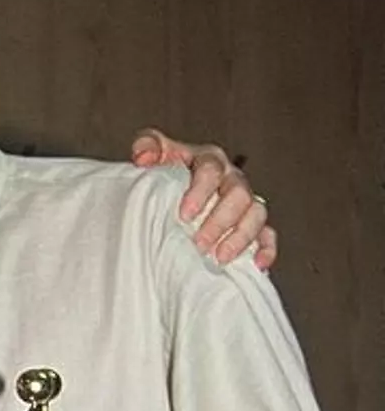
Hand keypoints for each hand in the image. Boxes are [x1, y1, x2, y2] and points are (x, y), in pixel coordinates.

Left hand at [131, 129, 276, 269]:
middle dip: (219, 221)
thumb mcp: (152, 154)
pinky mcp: (251, 224)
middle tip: (198, 243)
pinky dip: (266, 249)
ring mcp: (245, 202)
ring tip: (219, 257)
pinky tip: (257, 264)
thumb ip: (146, 146)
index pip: (211, 170)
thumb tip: (144, 158)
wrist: (166, 194)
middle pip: (239, 194)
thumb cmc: (162, 174)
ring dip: (240, 237)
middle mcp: (231, 179)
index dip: (200, 192)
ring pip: (256, 214)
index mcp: (209, 160)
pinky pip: (267, 234)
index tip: (184, 215)